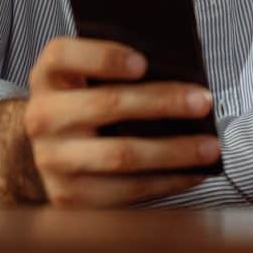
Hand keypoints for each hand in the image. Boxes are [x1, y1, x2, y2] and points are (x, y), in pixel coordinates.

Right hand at [21, 37, 220, 207]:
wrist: (50, 150)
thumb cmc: (84, 102)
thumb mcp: (86, 76)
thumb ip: (117, 68)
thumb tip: (179, 77)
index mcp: (47, 76)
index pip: (63, 56)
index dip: (103, 57)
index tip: (143, 62)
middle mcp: (42, 117)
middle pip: (105, 105)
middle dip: (162, 103)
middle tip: (203, 101)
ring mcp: (52, 160)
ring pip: (120, 155)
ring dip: (173, 152)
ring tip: (210, 146)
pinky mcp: (68, 197)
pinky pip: (125, 191)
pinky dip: (166, 182)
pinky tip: (193, 172)